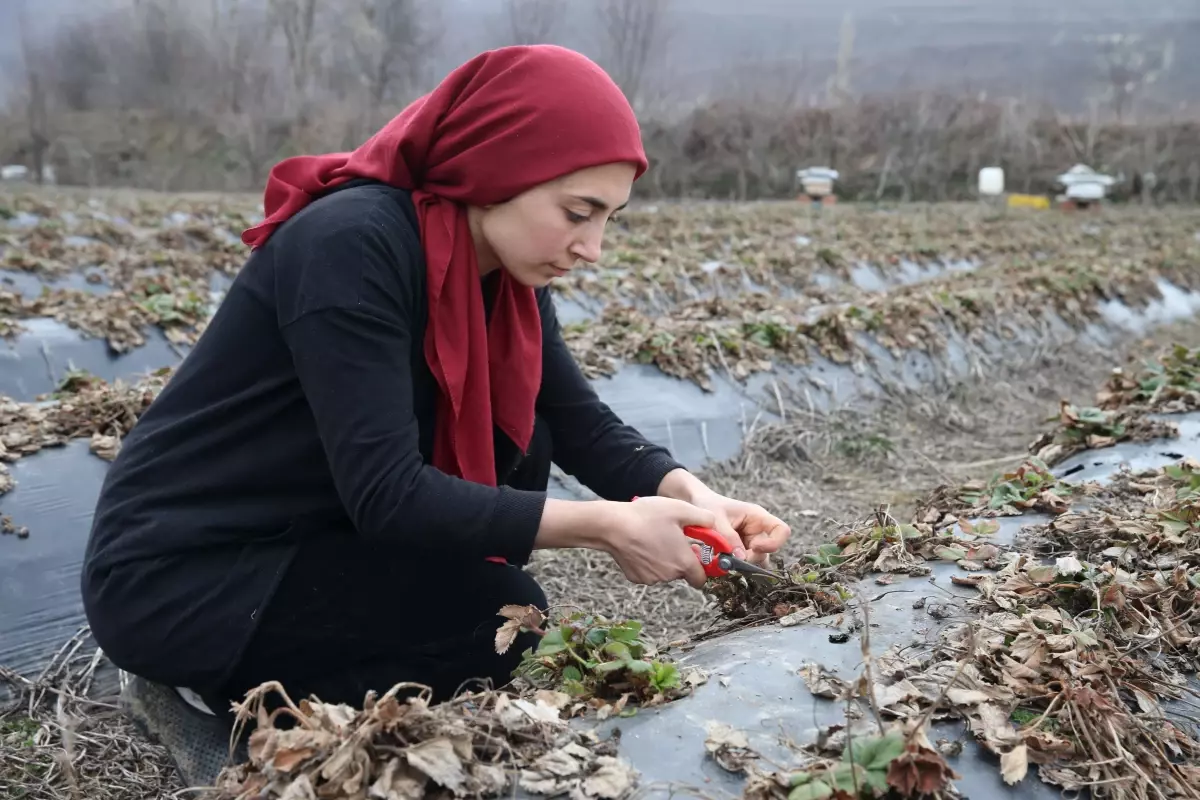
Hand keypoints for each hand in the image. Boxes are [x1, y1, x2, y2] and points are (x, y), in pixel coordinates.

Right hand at [602, 496, 716, 588]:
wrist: (613, 525)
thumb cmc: (647, 516)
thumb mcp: (682, 509)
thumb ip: (705, 519)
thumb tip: (715, 525)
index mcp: (684, 563)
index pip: (702, 579)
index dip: (703, 567)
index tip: (697, 553)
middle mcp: (669, 575)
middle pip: (682, 573)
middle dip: (681, 559)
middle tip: (674, 539)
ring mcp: (651, 578)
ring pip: (665, 572)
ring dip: (665, 559)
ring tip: (655, 538)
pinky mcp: (636, 578)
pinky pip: (648, 572)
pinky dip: (648, 562)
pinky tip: (642, 545)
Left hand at [680, 488, 790, 566]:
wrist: (697, 504)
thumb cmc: (708, 505)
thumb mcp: (716, 519)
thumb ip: (728, 537)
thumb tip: (740, 558)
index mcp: (758, 517)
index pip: (782, 531)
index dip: (774, 543)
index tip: (754, 547)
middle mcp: (758, 530)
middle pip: (768, 551)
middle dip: (752, 558)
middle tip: (731, 559)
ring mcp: (750, 541)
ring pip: (756, 560)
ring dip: (742, 563)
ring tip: (723, 559)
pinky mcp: (740, 550)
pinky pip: (743, 562)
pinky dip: (733, 565)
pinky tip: (719, 559)